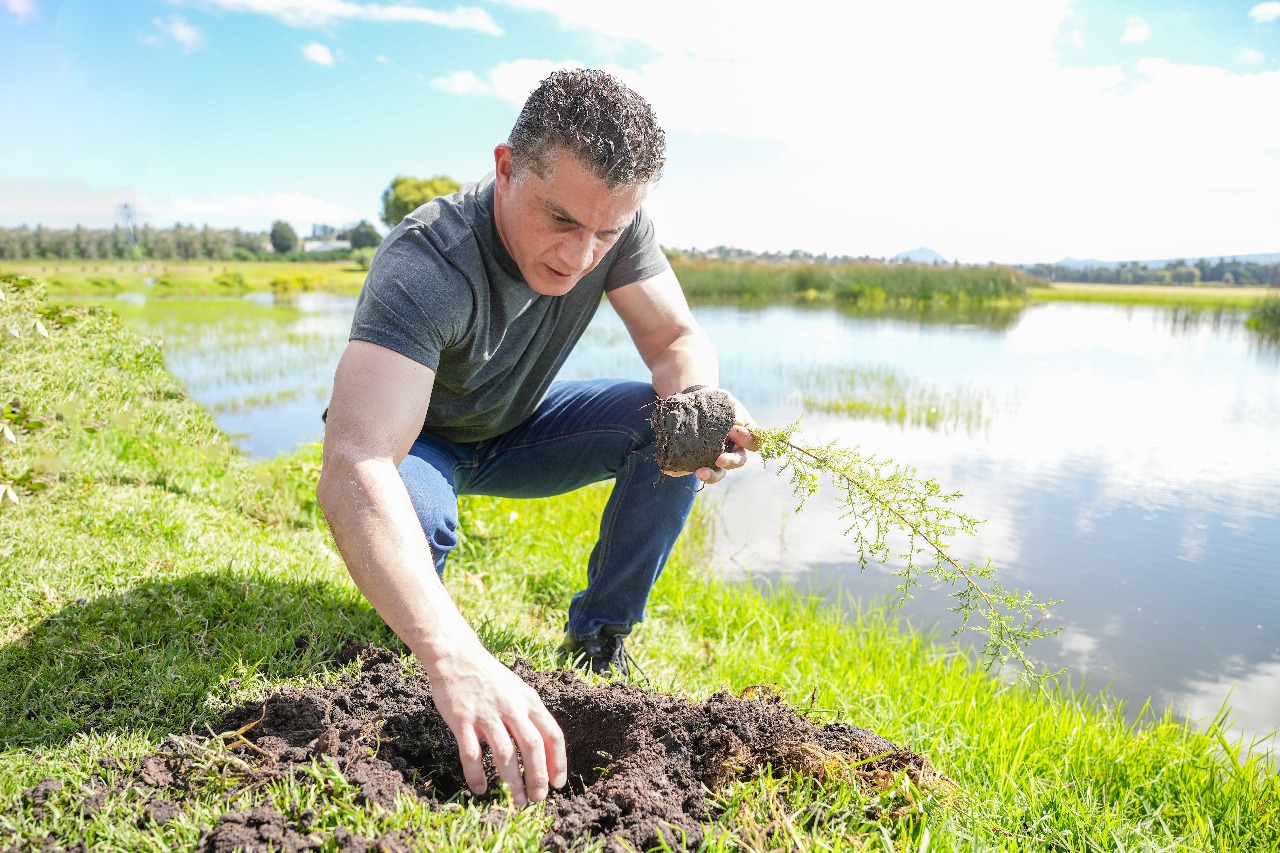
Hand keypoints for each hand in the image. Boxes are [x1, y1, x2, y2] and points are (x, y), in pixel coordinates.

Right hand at [427, 642, 567, 807]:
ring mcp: (487, 714)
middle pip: (533, 748)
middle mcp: (511, 708)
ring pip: (505, 755)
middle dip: (538, 777)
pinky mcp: (462, 720)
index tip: (557, 784)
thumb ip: (530, 715)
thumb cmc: (490, 678)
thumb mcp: (518, 690)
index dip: (558, 762)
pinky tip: (480, 790)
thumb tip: (545, 750)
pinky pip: (472, 754)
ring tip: (517, 801)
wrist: (457, 657)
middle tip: (538, 799)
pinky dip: (477, 775)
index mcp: (529, 701)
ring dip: (513, 782)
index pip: (552, 735)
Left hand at [694, 392, 757, 485]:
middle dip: (730, 462)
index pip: (752, 444)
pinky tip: (680, 470)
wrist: (695, 401)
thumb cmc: (717, 404)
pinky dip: (688, 471)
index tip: (734, 431)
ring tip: (700, 472)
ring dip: (711, 475)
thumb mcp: (728, 405)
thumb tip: (736, 425)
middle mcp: (732, 451)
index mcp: (743, 438)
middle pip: (737, 461)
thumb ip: (735, 414)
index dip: (745, 440)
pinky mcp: (698, 461)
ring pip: (718, 473)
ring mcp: (715, 458)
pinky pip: (695, 470)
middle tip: (720, 460)